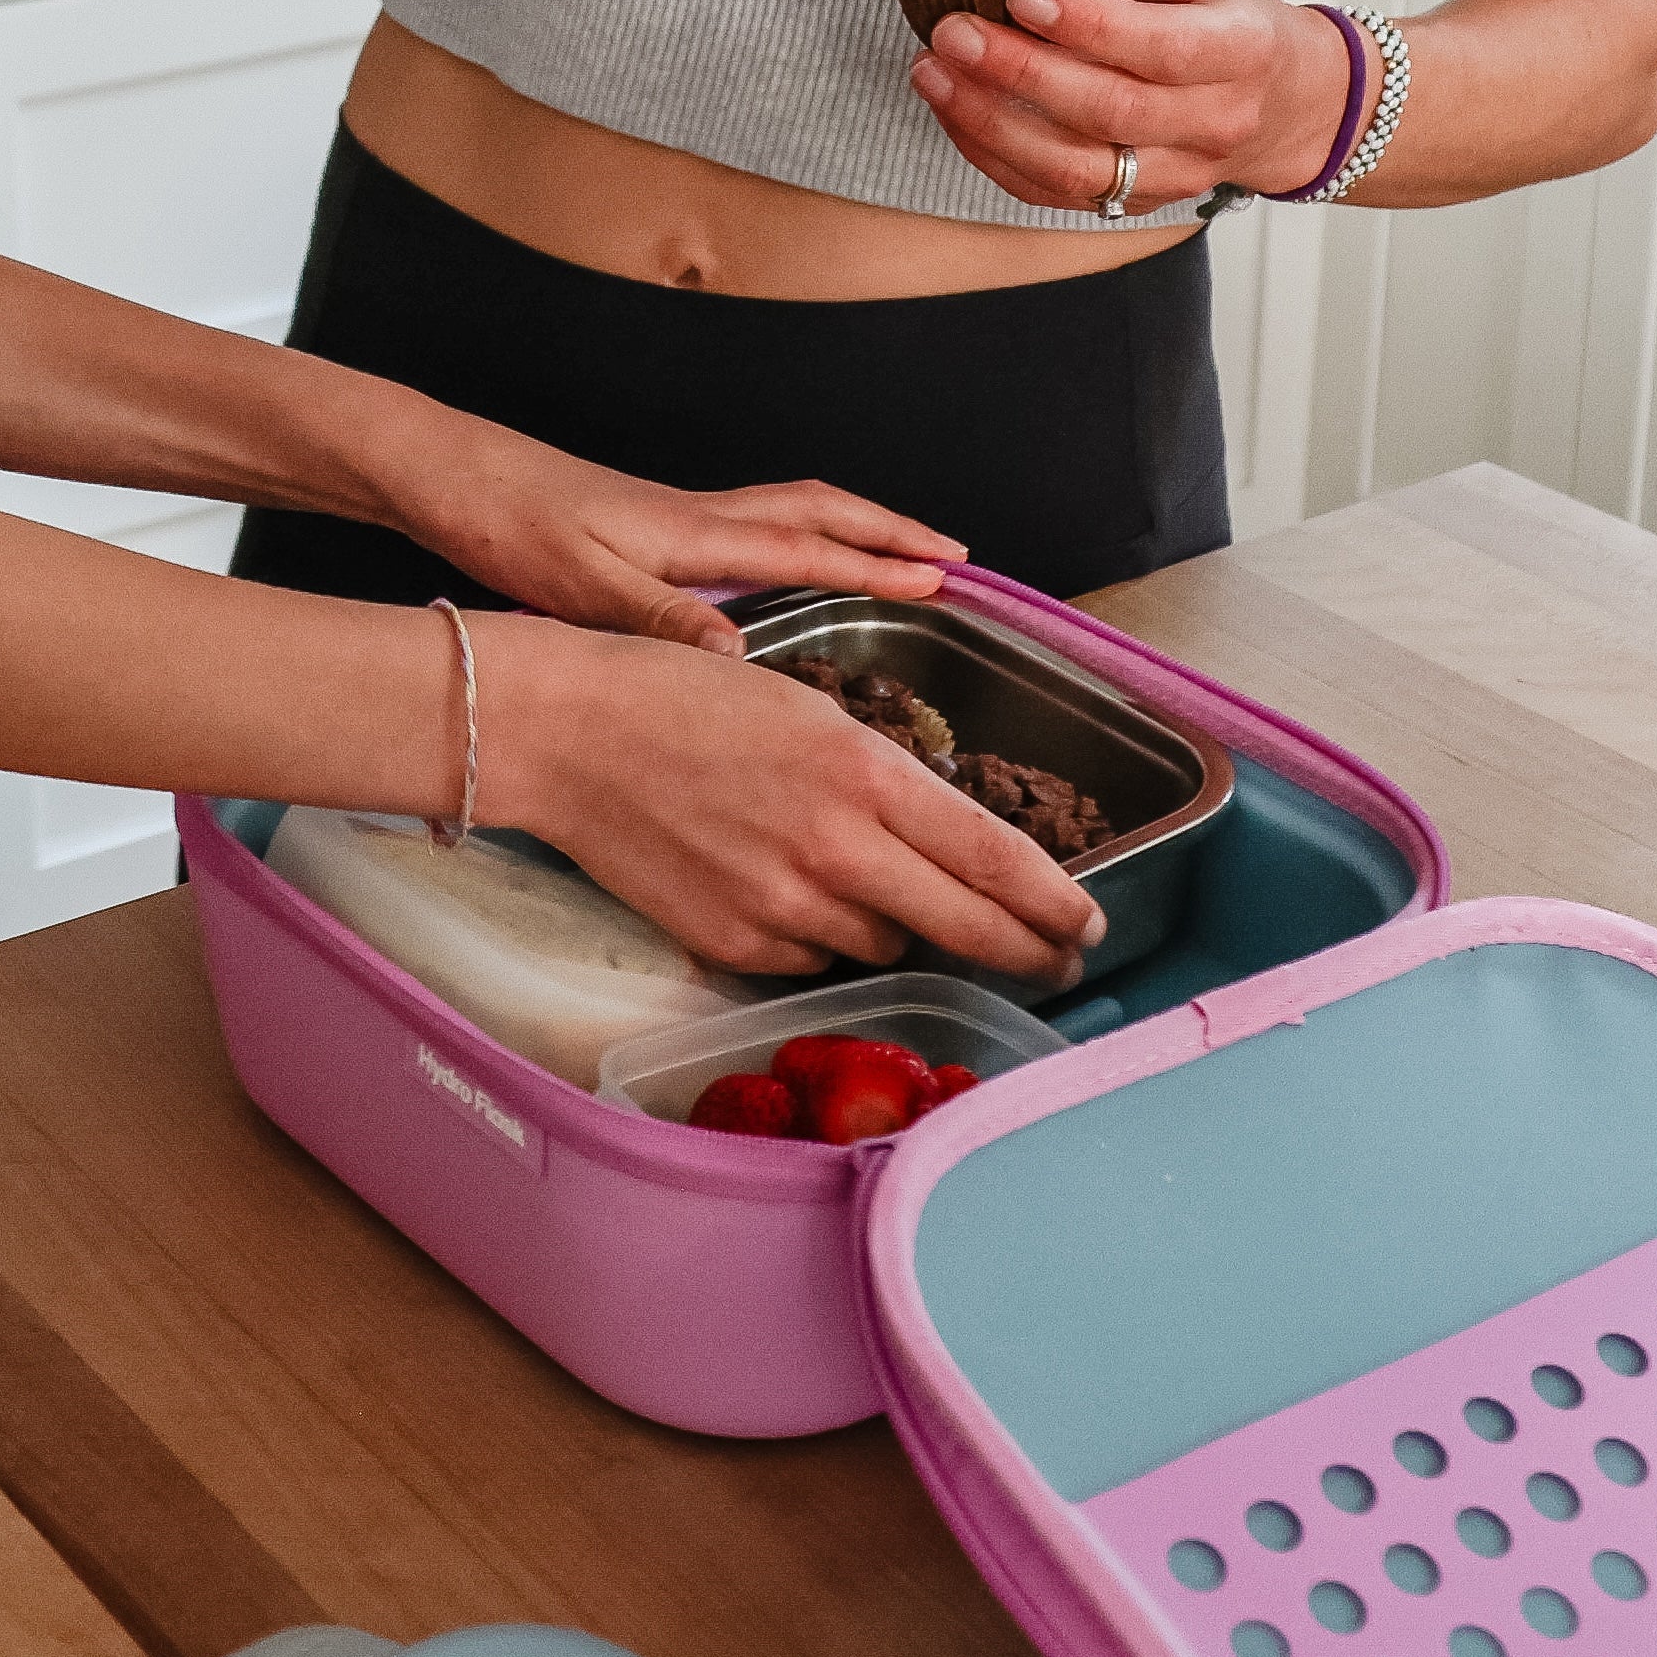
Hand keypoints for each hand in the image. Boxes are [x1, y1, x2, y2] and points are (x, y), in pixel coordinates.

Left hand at [400, 431, 962, 655]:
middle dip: (888, 529)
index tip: (946, 573)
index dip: (880, 558)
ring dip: (849, 530)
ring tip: (898, 556)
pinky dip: (796, 542)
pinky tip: (792, 578)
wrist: (448, 476)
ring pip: (786, 513)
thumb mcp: (582, 584)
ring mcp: (674, 520)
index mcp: (693, 531)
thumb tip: (743, 659)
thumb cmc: (508, 523)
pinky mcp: (648, 530)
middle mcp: (696, 518)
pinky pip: (749, 530)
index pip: (809, 540)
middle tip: (953, 555)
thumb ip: (661, 619)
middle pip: (816, 510)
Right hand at [494, 615, 1103, 983]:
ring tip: (868, 882)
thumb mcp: (806, 707)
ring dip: (903, 926)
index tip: (1088, 922)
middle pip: (970, 928)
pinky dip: (823, 933)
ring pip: (890, 943)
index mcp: (863, 774)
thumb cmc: (681, 696)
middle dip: (1028, 950)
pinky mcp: (739, 946)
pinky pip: (817, 957)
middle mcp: (837, 852)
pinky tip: (787, 888)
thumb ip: (880, 780)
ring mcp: (787, 909)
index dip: (1057, 902)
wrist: (568, 734)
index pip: (996, 861)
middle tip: (1058, 960)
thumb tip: (936, 845)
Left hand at [908, 0, 1356, 212]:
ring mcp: (1176, 172)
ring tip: (931, 71)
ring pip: (1076, 169)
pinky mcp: (1137, 202)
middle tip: (951, 30)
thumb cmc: (1227, 16)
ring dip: (991, 122)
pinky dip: (991, 155)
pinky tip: (951, 108)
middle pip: (1109, 112)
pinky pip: (1054, 194)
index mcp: (1238, 48)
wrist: (1284, 104)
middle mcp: (1213, 120)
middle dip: (1020, 72)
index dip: (1089, 25)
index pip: (1162, 47)